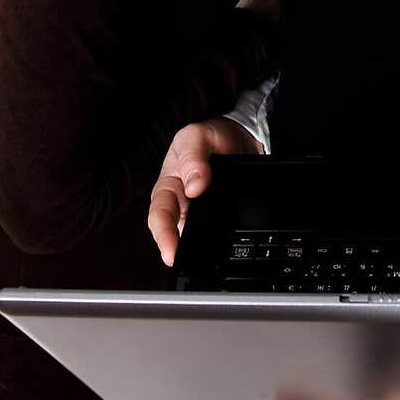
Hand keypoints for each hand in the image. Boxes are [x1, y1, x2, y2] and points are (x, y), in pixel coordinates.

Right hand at [148, 118, 261, 265]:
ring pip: (196, 239)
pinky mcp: (220, 218)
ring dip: (201, 249)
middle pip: (174, 235)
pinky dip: (221, 242)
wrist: (239, 137)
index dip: (163, 236)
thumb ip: (193, 158)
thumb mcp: (196, 136)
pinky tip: (228, 247)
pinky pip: (218, 234)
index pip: (160, 216)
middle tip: (190, 262)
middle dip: (179, 251)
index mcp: (168, 187)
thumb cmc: (209, 137)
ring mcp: (201, 214)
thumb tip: (194, 186)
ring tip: (209, 259)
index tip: (172, 252)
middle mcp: (181, 205)